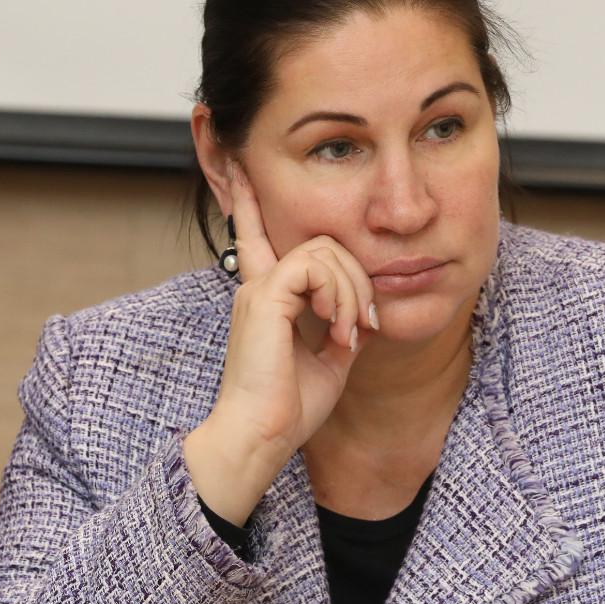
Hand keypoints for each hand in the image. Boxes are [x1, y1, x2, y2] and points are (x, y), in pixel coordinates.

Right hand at [184, 165, 378, 524]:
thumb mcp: (328, 363)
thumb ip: (341, 329)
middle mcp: (259, 286)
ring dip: (351, 291)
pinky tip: (337, 331)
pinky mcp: (266, 298)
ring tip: (349, 333)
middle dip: (356, 277)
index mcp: (268, 299)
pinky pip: (316, 267)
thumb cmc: (289, 410)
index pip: (257, 235)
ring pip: (324, 250)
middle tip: (363, 327)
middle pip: (321, 242)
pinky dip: (338, 297)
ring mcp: (259, 289)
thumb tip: (363, 317)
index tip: (242, 167)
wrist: (262, 436)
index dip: (250, 200)